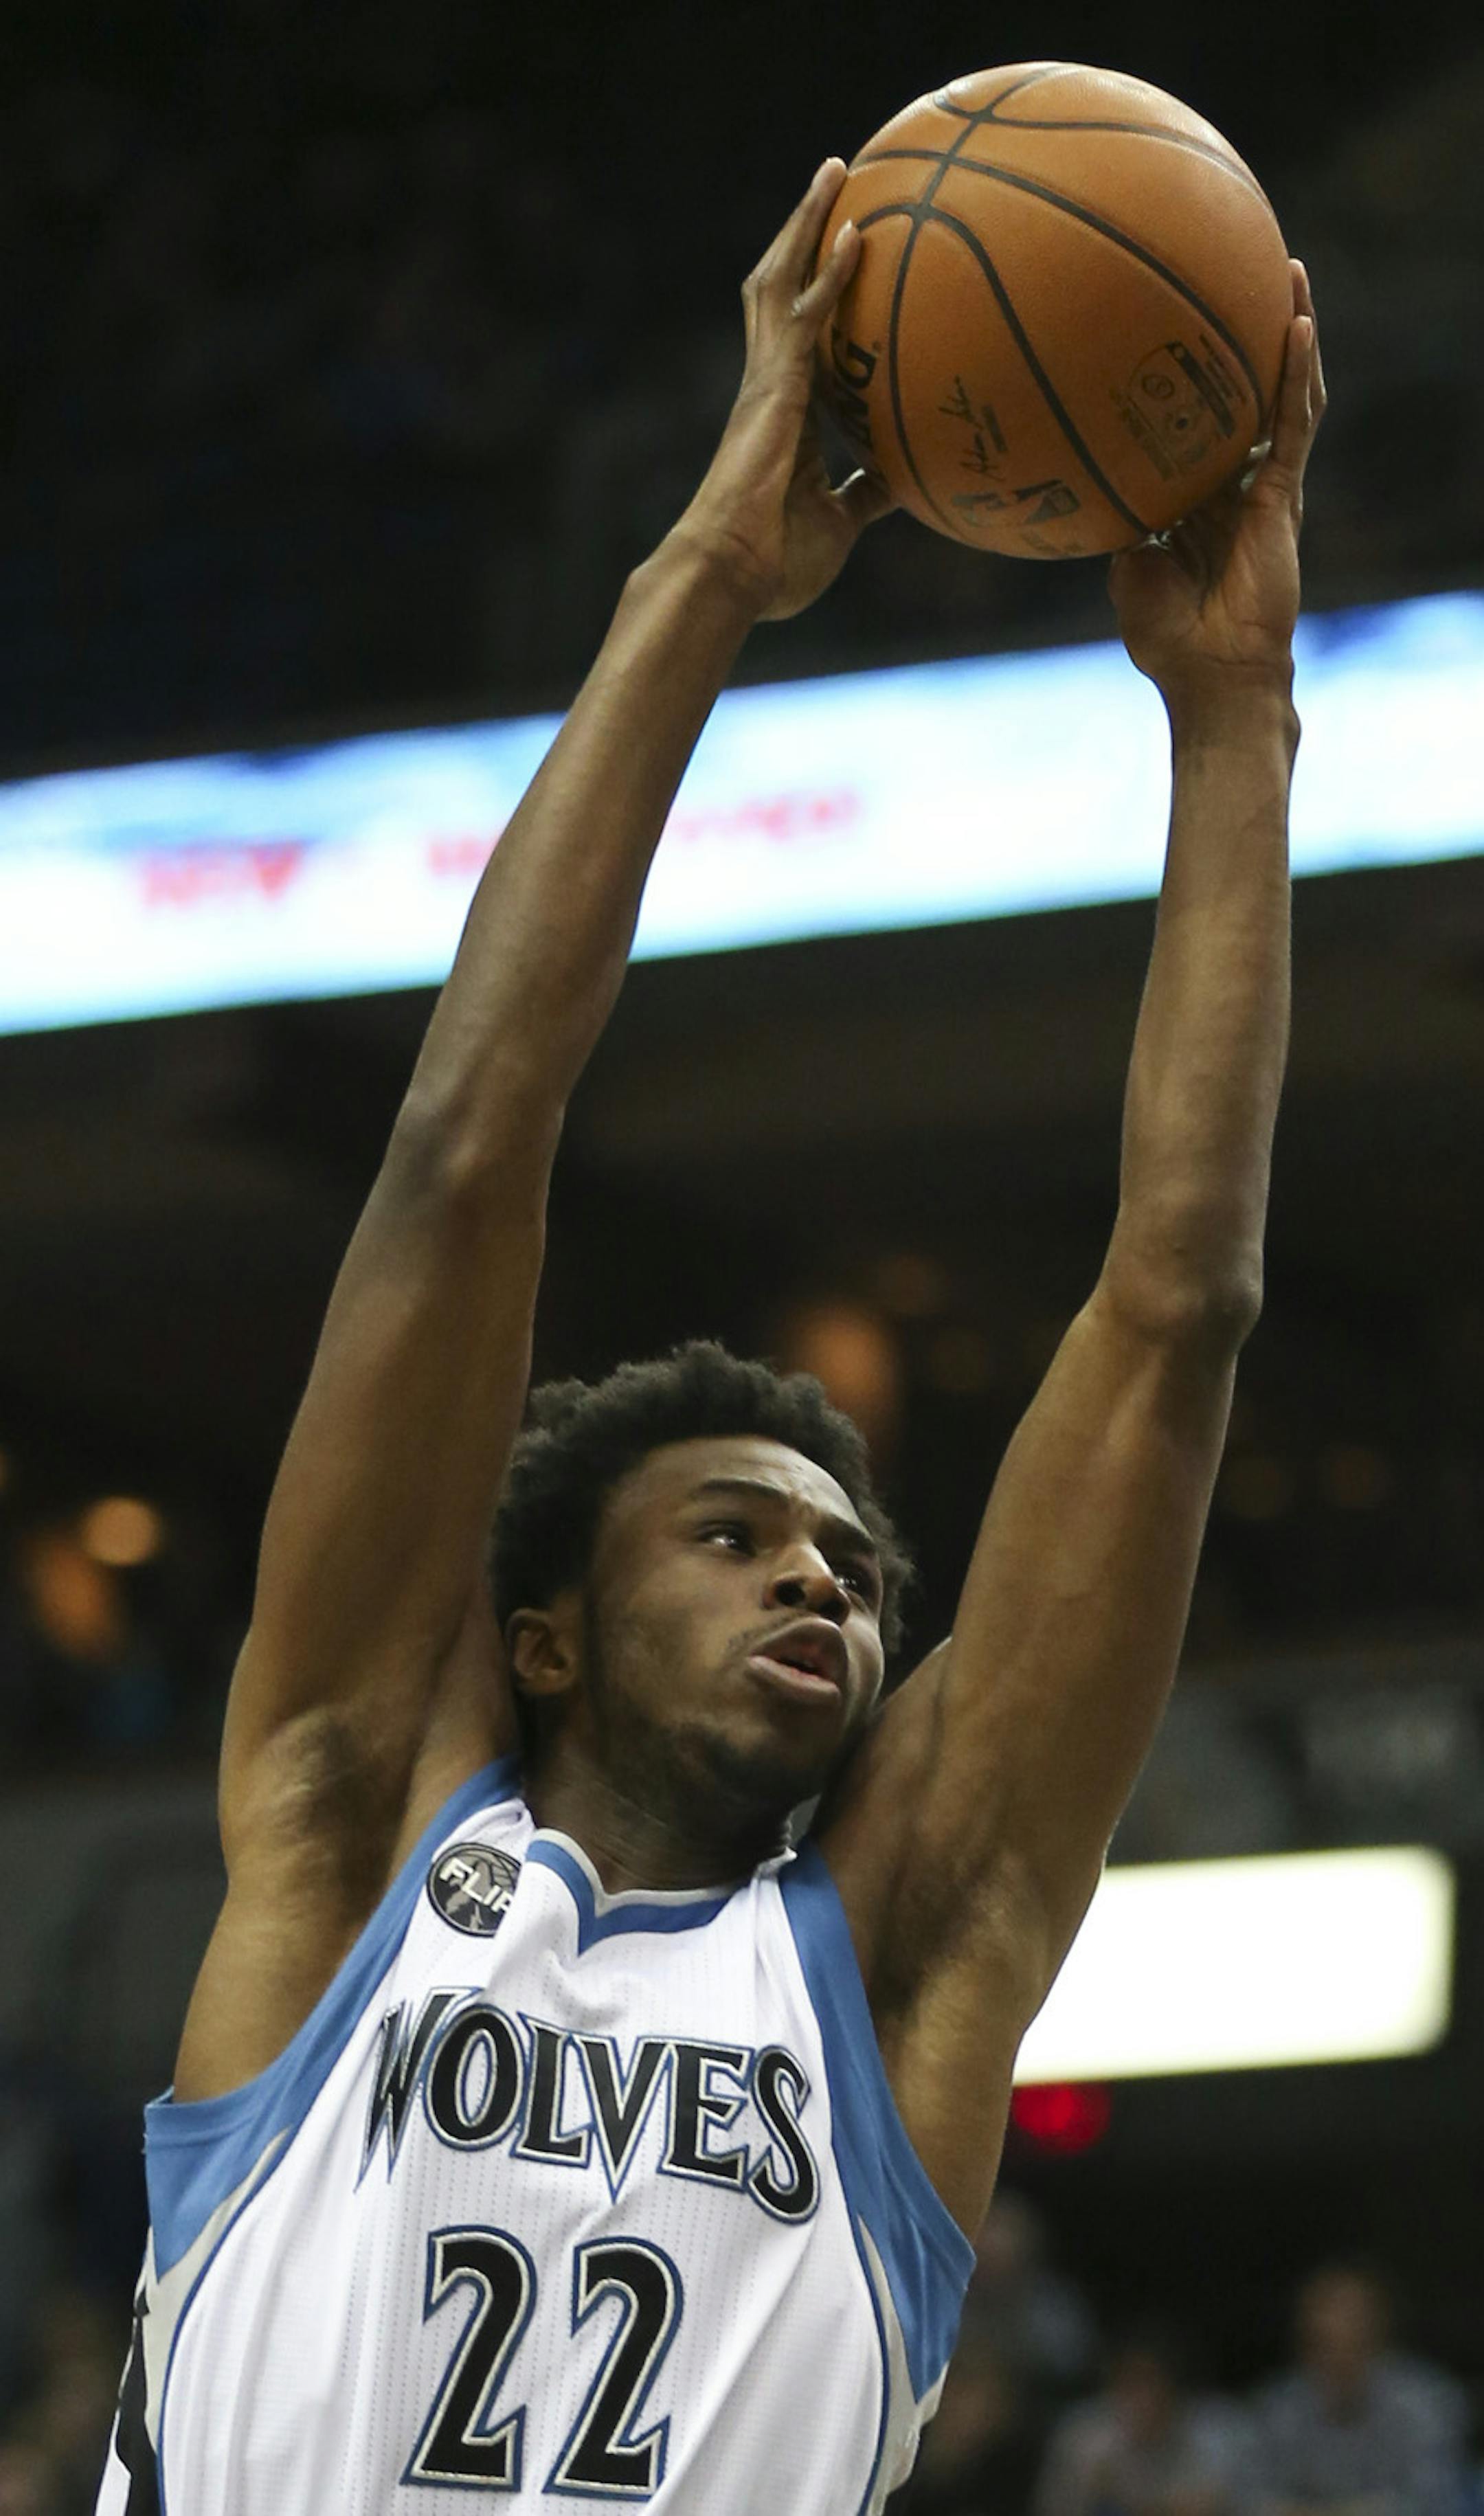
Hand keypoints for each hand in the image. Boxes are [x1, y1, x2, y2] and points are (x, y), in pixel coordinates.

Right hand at [672, 161, 891, 620]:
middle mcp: (769, 385)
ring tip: (834, 172)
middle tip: (831, 182)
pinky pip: (804, 314)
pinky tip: (858, 234)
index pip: (796, 335)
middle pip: (778, 288)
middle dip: (801, 232)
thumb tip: (902, 485)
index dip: (812, 290)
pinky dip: (830, 272)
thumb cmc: (777, 564)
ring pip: (780, 281)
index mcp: (782, 414)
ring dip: (806, 225)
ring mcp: (767, 381)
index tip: (839, 252)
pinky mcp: (774, 388)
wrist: (732, 575)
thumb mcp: (840, 524)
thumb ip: (866, 496)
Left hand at [1109, 263, 1325, 710]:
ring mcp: (1264, 484)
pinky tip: (1297, 327)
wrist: (1207, 674)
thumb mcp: (1123, 561)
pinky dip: (1296, 375)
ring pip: (1283, 393)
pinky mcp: (1284, 494)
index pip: (1198, 420)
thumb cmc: (1163, 634)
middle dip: (1248, 333)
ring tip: (1286, 273)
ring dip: (1288, 333)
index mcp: (1196, 494)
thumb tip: (1072, 473)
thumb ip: (1111, 516)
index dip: (1192, 374)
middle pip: (1246, 392)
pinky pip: (1293, 424)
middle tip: (1240, 268)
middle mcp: (1234, 480)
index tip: (1170, 320)